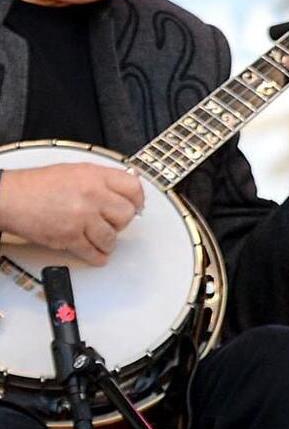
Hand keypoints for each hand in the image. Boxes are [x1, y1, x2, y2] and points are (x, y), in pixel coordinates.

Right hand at [0, 163, 143, 266]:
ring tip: (102, 239)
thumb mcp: (75, 171)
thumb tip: (124, 189)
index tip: (135, 206)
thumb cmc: (38, 185)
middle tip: (114, 223)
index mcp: (94, 176)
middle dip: (121, 222)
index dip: (137, 200)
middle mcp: (92, 196)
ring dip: (108, 241)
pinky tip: (97, 254)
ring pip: (112, 237)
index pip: (133, 189)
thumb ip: (100, 180)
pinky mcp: (70, 238)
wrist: (11, 198)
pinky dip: (97, 257)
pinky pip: (93, 253)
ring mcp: (82, 218)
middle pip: (126, 215)